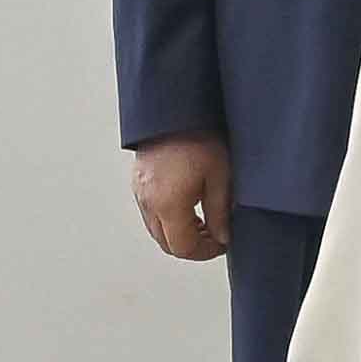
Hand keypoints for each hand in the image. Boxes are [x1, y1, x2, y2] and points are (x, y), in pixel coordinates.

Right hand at [130, 135, 231, 262]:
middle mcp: (149, 202)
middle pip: (167, 244)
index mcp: (168, 204)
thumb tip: (222, 236)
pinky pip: (151, 213)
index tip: (221, 244)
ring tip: (203, 220)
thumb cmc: (197, 135)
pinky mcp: (138, 182)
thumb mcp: (219, 176)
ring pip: (157, 231)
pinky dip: (168, 219)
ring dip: (179, 233)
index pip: (183, 248)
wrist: (175, 109)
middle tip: (214, 236)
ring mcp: (140, 192)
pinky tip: (187, 206)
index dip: (205, 252)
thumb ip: (220, 212)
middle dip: (192, 246)